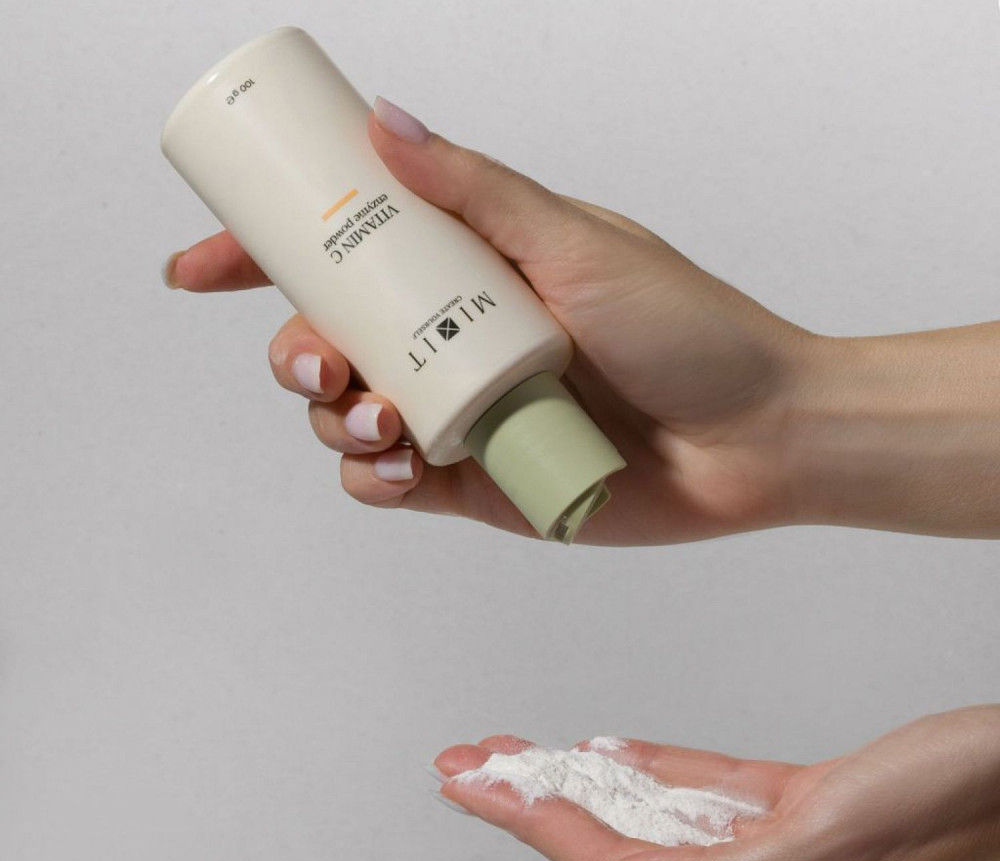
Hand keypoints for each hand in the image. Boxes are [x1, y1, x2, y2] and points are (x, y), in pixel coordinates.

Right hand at [164, 98, 813, 544]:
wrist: (755, 438)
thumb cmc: (690, 330)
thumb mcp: (577, 242)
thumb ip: (477, 192)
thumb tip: (382, 126)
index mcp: (470, 270)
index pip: (349, 254)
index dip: (265, 256)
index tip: (201, 266)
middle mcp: (454, 339)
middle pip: (329, 340)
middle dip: (294, 352)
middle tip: (318, 362)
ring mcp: (460, 411)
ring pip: (347, 417)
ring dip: (331, 420)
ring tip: (374, 419)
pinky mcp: (475, 481)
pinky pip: (389, 484)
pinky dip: (372, 478)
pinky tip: (398, 465)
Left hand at [431, 706, 999, 860]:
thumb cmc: (954, 805)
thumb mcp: (840, 840)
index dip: (538, 825)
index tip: (481, 787)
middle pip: (611, 841)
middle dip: (529, 801)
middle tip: (464, 766)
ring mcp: (766, 850)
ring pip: (644, 814)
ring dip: (575, 782)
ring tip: (511, 756)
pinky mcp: (787, 810)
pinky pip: (695, 794)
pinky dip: (645, 775)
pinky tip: (602, 761)